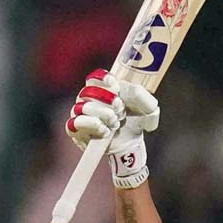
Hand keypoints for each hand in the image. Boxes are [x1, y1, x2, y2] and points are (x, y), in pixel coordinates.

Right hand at [65, 69, 159, 188]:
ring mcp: (79, 114)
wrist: (130, 144)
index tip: (114, 85)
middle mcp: (87, 99)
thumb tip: (132, 90)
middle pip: (87, 92)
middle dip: (106, 100)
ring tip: (115, 123)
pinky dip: (91, 125)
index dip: (101, 78)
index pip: (94, 78)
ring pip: (82, 107)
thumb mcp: (147, 109)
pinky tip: (104, 130)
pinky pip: (74, 123)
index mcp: (101, 89)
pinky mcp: (75, 130)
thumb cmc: (135, 122)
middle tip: (120, 109)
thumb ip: (143, 97)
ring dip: (102, 114)